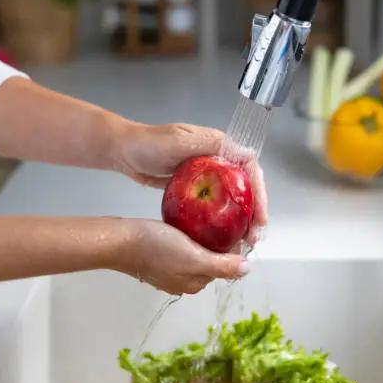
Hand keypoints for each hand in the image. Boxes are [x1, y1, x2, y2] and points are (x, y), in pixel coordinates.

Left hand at [113, 122, 267, 243]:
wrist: (122, 150)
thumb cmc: (148, 144)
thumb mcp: (180, 141)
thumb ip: (210, 145)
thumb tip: (246, 151)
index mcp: (219, 146)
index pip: (250, 169)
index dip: (260, 193)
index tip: (260, 217)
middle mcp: (217, 160)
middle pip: (246, 187)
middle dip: (254, 212)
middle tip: (253, 236)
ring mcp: (207, 174)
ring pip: (233, 198)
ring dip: (241, 219)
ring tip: (243, 241)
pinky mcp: (195, 187)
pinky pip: (216, 204)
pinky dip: (223, 220)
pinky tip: (224, 236)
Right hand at [115, 218, 250, 294]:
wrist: (118, 240)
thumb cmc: (156, 248)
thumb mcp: (194, 257)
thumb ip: (221, 265)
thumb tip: (247, 270)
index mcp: (194, 283)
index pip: (223, 266)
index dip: (231, 248)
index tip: (233, 226)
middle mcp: (182, 281)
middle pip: (209, 261)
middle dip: (217, 243)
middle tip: (220, 218)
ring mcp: (167, 270)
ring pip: (194, 253)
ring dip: (201, 239)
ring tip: (203, 218)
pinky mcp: (155, 257)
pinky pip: (179, 248)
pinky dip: (186, 237)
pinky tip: (184, 224)